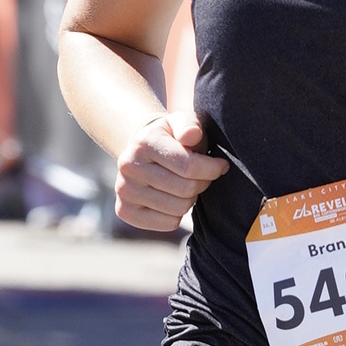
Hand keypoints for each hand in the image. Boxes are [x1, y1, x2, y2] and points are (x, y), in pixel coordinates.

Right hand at [115, 111, 227, 232]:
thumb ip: (190, 125)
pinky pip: (168, 223)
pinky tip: (172, 198)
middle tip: (202, 176)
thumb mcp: (182, 122)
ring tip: (186, 185)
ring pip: (179, 209)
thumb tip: (191, 135)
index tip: (221, 166)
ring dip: (190, 199)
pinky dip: (177, 214)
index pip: (189, 166)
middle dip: (202, 183)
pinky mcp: (124, 211)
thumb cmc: (171, 137)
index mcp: (144, 143)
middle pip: (186, 190)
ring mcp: (124, 190)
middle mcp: (129, 167)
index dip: (213, 169)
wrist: (141, 151)